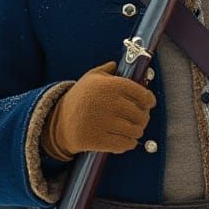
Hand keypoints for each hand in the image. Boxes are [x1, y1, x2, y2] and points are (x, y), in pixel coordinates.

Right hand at [41, 62, 155, 161]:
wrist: (59, 121)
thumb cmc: (79, 97)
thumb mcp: (91, 77)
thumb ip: (107, 70)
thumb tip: (119, 64)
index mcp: (111, 86)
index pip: (143, 94)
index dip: (149, 100)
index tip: (148, 103)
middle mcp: (109, 103)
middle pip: (141, 115)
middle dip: (143, 118)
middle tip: (140, 118)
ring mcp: (105, 123)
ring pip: (136, 131)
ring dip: (137, 131)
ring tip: (133, 129)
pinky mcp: (100, 140)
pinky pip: (125, 144)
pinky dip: (129, 143)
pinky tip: (125, 139)